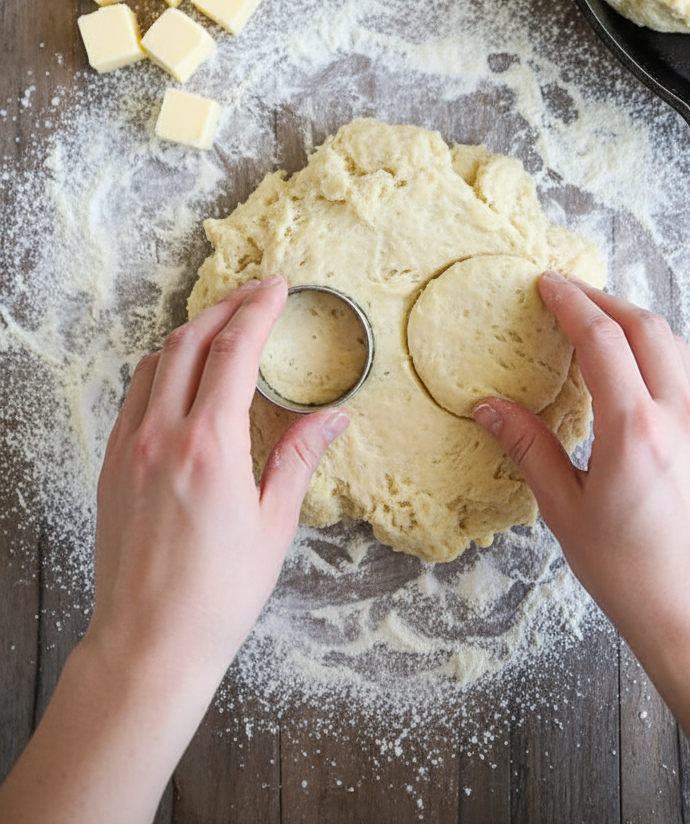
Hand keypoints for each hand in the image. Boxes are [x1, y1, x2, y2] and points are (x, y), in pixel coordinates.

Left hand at [88, 274, 348, 686]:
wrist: (148, 644)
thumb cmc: (217, 596)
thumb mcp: (274, 526)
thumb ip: (300, 459)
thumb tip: (333, 418)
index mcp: (210, 446)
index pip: (235, 351)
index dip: (258, 310)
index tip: (278, 288)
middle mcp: (163, 436)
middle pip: (189, 342)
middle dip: (225, 307)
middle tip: (255, 294)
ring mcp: (130, 449)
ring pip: (154, 363)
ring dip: (190, 333)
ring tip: (221, 326)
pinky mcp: (113, 466)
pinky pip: (135, 396)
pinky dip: (161, 369)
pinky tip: (182, 376)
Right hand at [473, 271, 689, 669]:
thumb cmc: (630, 574)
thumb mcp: (565, 512)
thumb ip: (529, 449)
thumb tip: (490, 409)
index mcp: (635, 431)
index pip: (603, 340)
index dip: (571, 303)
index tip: (546, 284)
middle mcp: (678, 417)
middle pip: (645, 326)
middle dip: (603, 298)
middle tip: (566, 292)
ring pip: (673, 344)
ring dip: (633, 319)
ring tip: (596, 318)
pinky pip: (687, 371)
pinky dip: (656, 349)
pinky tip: (631, 363)